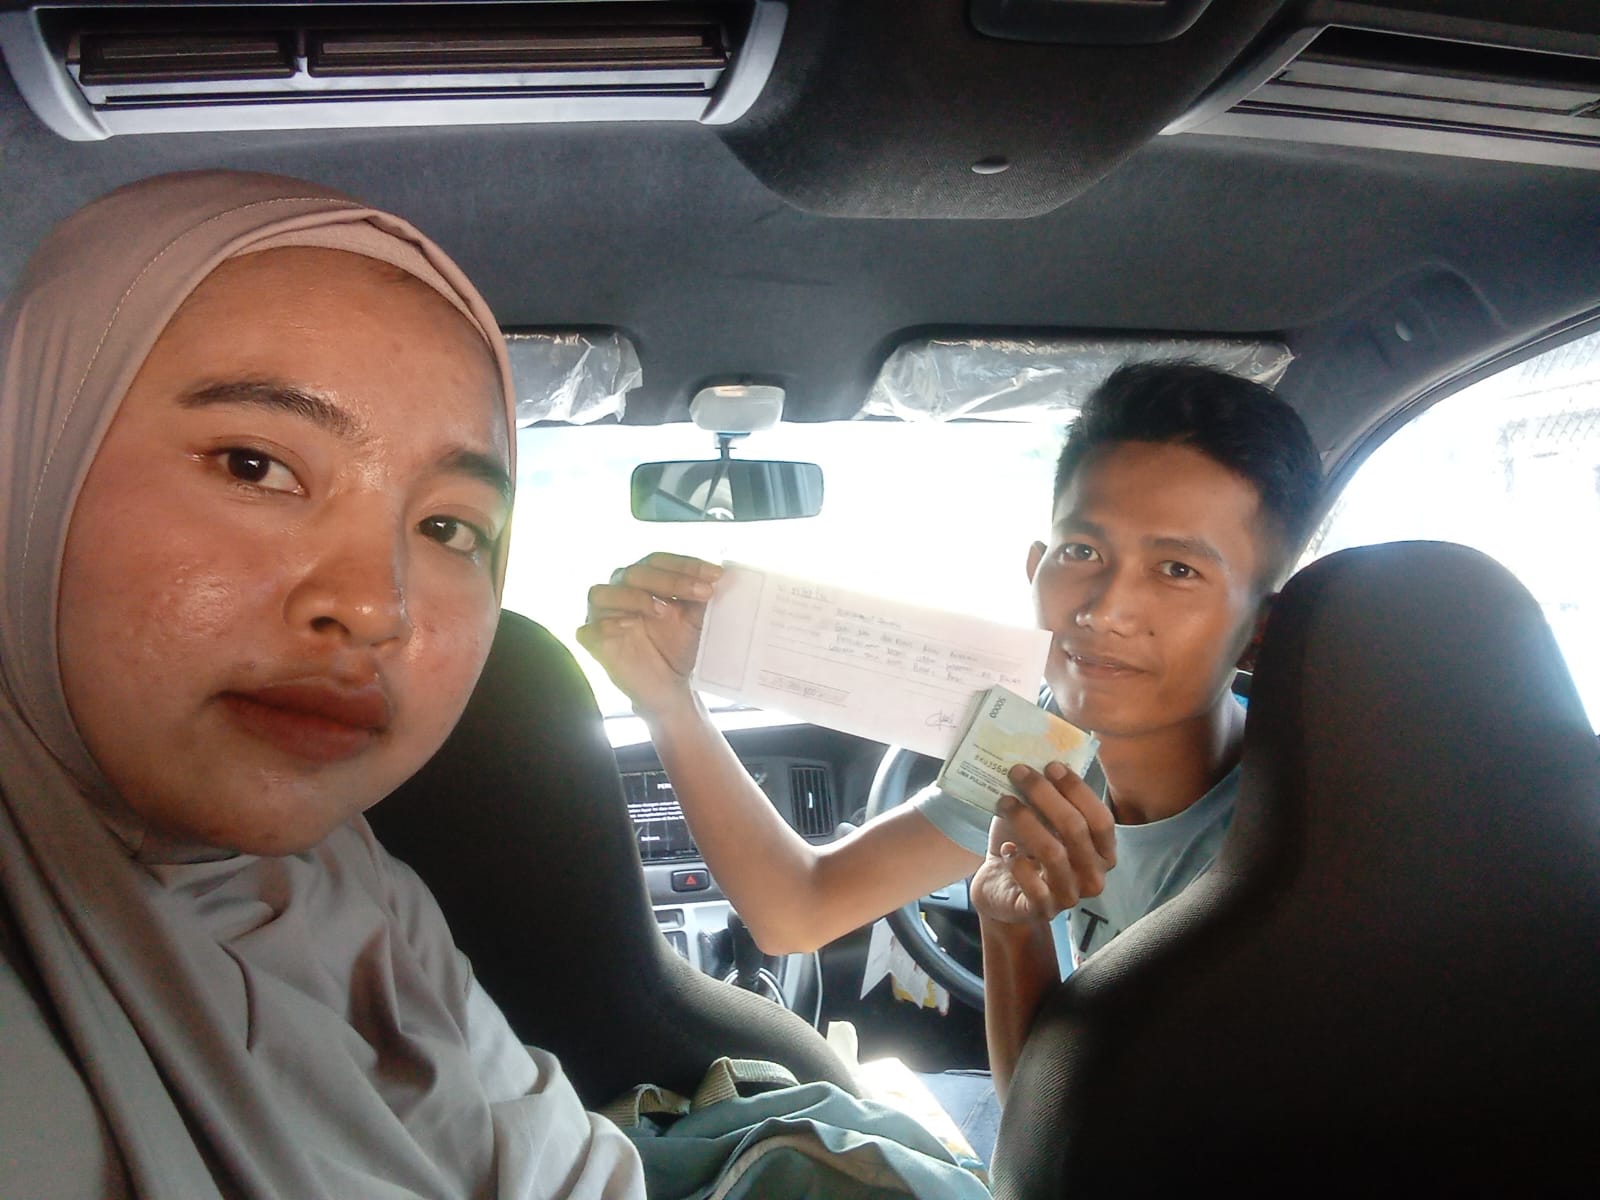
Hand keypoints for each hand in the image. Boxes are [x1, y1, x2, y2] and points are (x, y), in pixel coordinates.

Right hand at [576, 553, 721, 717]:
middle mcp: (620, 591)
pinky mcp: (593, 642)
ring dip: (635, 597)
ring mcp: (602, 616)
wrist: (670, 685)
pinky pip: (588, 629)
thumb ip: (702, 595)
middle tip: (702, 592)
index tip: (716, 576)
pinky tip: (631, 626)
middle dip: (670, 580)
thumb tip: (723, 575)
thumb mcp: (697, 618)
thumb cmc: (680, 645)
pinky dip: (606, 625)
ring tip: (664, 611)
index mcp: (644, 579)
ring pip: (602, 593)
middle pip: (634, 572)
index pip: (659, 560)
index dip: (686, 565)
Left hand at [970, 762, 1115, 925]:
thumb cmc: (1025, 845)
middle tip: (1018, 772)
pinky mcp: (1042, 911)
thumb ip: (1048, 796)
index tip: (1051, 765)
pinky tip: (1006, 850)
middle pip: (1075, 830)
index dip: (1078, 791)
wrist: (1000, 886)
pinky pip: (1034, 886)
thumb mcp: (1040, 818)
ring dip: (1026, 822)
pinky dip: (1017, 862)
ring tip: (1004, 801)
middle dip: (1045, 796)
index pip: (1101, 819)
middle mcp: (1093, 876)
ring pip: (1053, 853)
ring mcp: (1070, 896)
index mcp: (1102, 852)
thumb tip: (1043, 757)